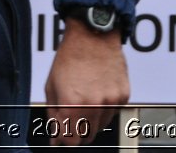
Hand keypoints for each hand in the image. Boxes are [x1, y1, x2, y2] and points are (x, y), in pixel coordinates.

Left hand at [45, 21, 127, 144]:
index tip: (63, 135)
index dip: (65, 139)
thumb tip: (57, 137)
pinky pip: (113, 112)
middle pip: (87, 136)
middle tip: (73, 115)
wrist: (93, 35)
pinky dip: (105, 107)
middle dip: (78, 130)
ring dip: (92, 119)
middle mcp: (93, 105)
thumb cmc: (70, 57)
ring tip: (86, 97)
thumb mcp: (52, 86)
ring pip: (101, 126)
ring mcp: (111, 101)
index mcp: (72, 104)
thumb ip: (54, 115)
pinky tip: (98, 90)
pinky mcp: (123, 95)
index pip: (71, 140)